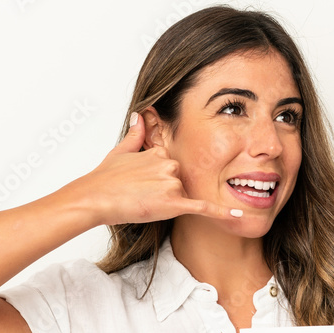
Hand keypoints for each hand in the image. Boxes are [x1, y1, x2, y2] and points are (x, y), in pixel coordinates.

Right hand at [60, 112, 239, 225]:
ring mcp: (171, 184)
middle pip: (179, 181)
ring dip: (168, 203)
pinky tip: (239, 217)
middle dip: (164, 191)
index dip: (158, 179)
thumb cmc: (104, 179)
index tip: (142, 183)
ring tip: (143, 202)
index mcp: (159, 152)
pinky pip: (203, 208)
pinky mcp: (173, 203)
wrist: (95, 198)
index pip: (170, 167)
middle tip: (141, 195)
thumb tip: (140, 115)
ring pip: (182, 195)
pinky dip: (221, 213)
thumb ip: (136, 134)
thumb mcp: (120, 150)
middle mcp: (169, 165)